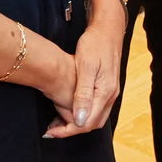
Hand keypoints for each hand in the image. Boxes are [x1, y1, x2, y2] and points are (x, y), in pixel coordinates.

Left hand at [46, 5, 123, 137]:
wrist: (108, 29)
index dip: (68, 130)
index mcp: (106, 92)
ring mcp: (111, 93)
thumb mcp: (86, 66)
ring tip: (56, 123)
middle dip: (71, 130)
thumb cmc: (94, 43)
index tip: (51, 132)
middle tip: (51, 130)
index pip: (87, 122)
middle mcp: (111, 96)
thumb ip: (83, 94)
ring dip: (76, 124)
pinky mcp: (107, 88)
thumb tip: (80, 120)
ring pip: (95, 118)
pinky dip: (81, 115)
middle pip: (92, 124)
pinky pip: (96, 109)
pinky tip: (68, 110)